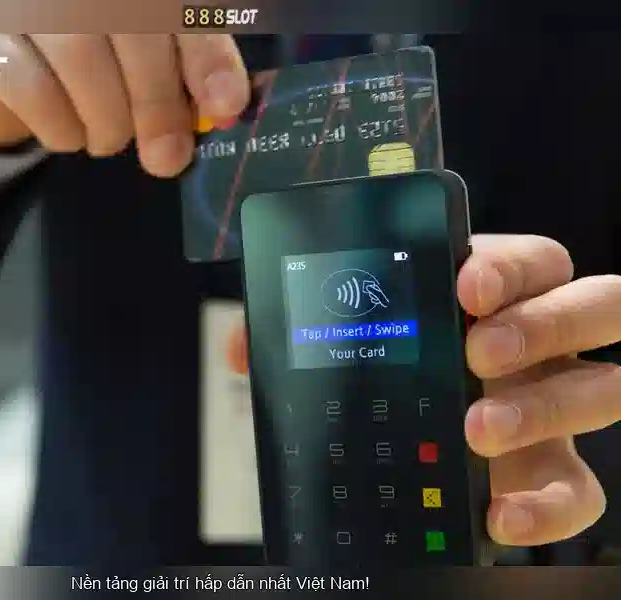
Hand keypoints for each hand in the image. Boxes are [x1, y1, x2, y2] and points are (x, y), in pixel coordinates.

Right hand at [0, 34, 249, 176]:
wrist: (3, 67)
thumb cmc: (91, 63)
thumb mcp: (145, 66)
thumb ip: (185, 78)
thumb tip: (225, 107)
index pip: (177, 10)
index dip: (206, 56)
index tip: (224, 105)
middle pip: (132, 31)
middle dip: (158, 103)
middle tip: (167, 155)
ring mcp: (22, 3)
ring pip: (80, 59)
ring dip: (107, 121)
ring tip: (109, 140)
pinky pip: (32, 88)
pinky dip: (61, 128)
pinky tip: (69, 136)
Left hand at [226, 234, 620, 546]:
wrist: (401, 452)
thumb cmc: (383, 376)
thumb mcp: (345, 345)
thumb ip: (298, 335)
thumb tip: (241, 346)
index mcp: (491, 296)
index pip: (530, 258)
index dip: (509, 266)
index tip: (465, 285)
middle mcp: (538, 342)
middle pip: (594, 305)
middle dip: (541, 323)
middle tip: (476, 352)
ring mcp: (552, 404)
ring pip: (603, 389)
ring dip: (545, 406)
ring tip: (475, 429)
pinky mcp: (551, 473)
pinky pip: (583, 490)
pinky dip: (550, 506)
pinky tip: (498, 513)